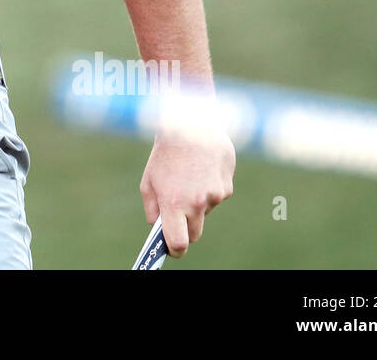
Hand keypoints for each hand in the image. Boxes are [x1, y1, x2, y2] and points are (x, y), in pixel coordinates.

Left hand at [139, 101, 234, 258]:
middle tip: (179, 217)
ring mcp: (215, 196)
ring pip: (206, 211)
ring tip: (189, 178)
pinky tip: (201, 170)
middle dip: (186, 229)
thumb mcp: (149, 181)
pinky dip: (209, 188)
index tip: (171, 249)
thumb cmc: (166, 154)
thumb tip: (158, 228)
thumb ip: (153, 209)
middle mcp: (197, 203)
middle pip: (194, 234)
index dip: (174, 250)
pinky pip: (216, 196)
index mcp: (174, 204)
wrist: (191, 125)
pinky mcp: (227, 186)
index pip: (178, 243)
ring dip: (198, 202)